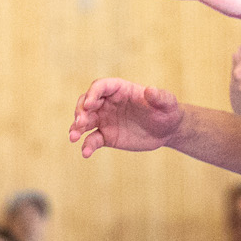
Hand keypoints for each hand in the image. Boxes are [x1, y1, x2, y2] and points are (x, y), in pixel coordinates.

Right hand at [68, 77, 182, 156]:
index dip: (92, 94)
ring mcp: (105, 119)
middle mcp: (108, 103)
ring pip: (84, 121)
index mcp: (119, 90)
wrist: (167, 131)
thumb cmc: (167, 112)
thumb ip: (160, 97)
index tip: (89, 104)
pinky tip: (85, 153)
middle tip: (80, 123)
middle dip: (80, 111)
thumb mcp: (168, 103)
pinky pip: (92, 139)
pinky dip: (87, 146)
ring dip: (76, 127)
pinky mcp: (106, 136)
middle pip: (86, 102)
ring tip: (73, 137)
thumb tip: (150, 90)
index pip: (100, 87)